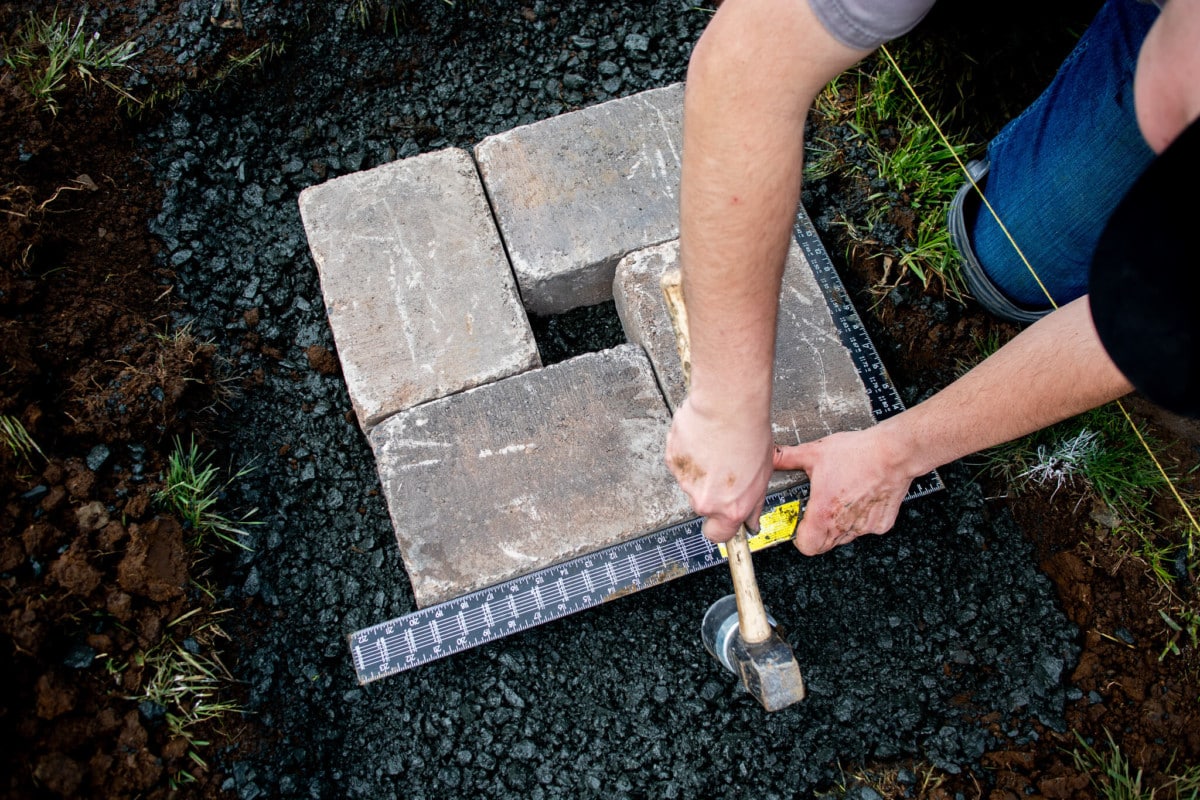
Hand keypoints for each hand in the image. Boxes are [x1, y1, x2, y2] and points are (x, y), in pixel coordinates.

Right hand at [665, 395, 774, 542]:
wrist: (728, 406)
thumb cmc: (750, 434)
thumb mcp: (764, 475)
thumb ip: (754, 502)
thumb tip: (751, 520)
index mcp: (730, 508)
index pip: (718, 535)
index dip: (720, 527)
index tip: (722, 519)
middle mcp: (705, 500)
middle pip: (704, 504)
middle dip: (712, 490)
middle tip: (725, 467)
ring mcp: (686, 481)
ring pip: (692, 482)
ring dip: (702, 469)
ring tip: (717, 447)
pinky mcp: (672, 460)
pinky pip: (680, 462)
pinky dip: (689, 453)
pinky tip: (703, 439)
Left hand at [773, 425, 914, 554]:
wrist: (893, 452)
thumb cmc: (857, 453)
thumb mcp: (815, 452)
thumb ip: (787, 458)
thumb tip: (770, 456)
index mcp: (824, 512)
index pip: (806, 546)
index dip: (800, 539)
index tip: (800, 527)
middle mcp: (843, 525)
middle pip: (824, 545)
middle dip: (818, 532)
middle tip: (819, 511)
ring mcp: (864, 527)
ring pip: (845, 538)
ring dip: (839, 526)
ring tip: (841, 499)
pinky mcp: (881, 525)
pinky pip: (865, 529)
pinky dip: (860, 519)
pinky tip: (860, 498)